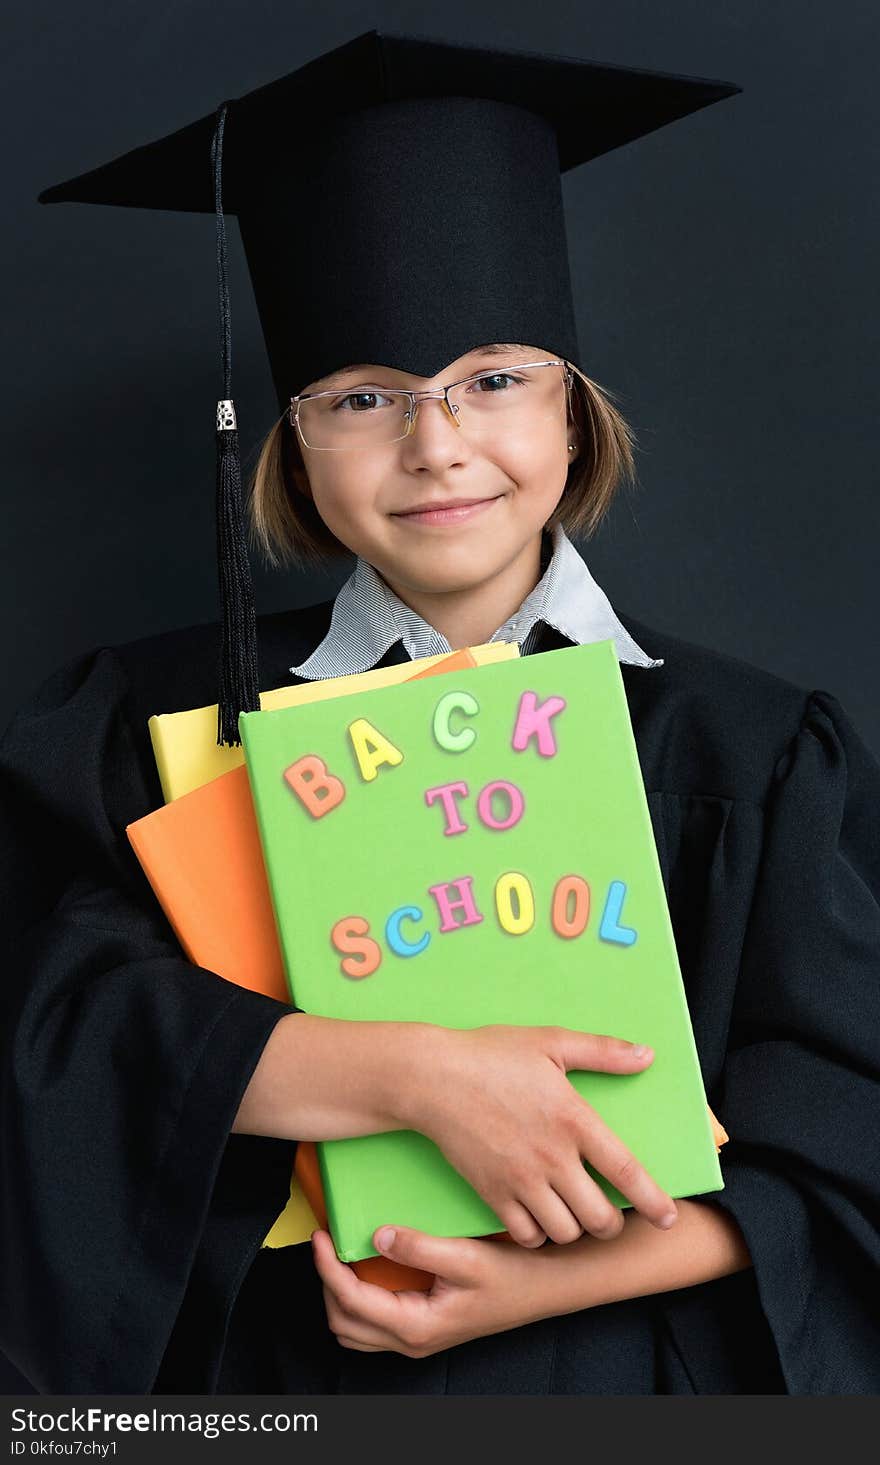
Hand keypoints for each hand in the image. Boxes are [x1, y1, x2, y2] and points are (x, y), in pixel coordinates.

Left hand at [312, 1224, 562, 1357]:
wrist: (544, 1287)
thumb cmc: (511, 1275)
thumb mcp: (466, 1256)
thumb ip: (419, 1247)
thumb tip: (378, 1236)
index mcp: (417, 1326)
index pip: (351, 1301)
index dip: (327, 1268)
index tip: (320, 1236)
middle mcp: (412, 1340)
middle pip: (343, 1321)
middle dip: (327, 1283)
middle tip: (327, 1242)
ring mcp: (416, 1338)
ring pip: (354, 1328)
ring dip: (340, 1294)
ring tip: (342, 1254)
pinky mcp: (423, 1327)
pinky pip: (373, 1323)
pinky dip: (359, 1298)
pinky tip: (369, 1266)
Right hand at [400, 1025, 677, 1246]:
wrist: (432, 1078)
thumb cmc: (491, 1055)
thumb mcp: (550, 1042)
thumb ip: (602, 1052)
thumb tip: (646, 1057)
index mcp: (573, 1119)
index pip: (626, 1171)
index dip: (653, 1201)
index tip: (668, 1218)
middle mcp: (552, 1157)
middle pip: (599, 1217)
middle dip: (612, 1224)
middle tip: (610, 1215)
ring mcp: (521, 1180)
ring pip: (565, 1232)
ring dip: (576, 1229)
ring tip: (575, 1215)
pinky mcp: (492, 1194)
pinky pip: (527, 1235)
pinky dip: (539, 1235)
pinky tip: (540, 1217)